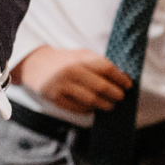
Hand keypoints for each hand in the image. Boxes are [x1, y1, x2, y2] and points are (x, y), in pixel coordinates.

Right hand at [15, 46, 132, 114]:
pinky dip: (89, 109)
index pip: (106, 68)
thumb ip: (99, 63)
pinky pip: (78, 108)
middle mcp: (71, 71)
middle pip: (101, 86)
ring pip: (91, 100)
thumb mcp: (80, 55)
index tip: (128, 85)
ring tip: (110, 105)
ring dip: (105, 105)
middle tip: (121, 97)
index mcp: (79, 58)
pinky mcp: (55, 98)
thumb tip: (121, 77)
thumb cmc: (64, 61)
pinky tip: (94, 108)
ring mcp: (62, 86)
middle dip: (115, 94)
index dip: (120, 78)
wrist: (36, 65)